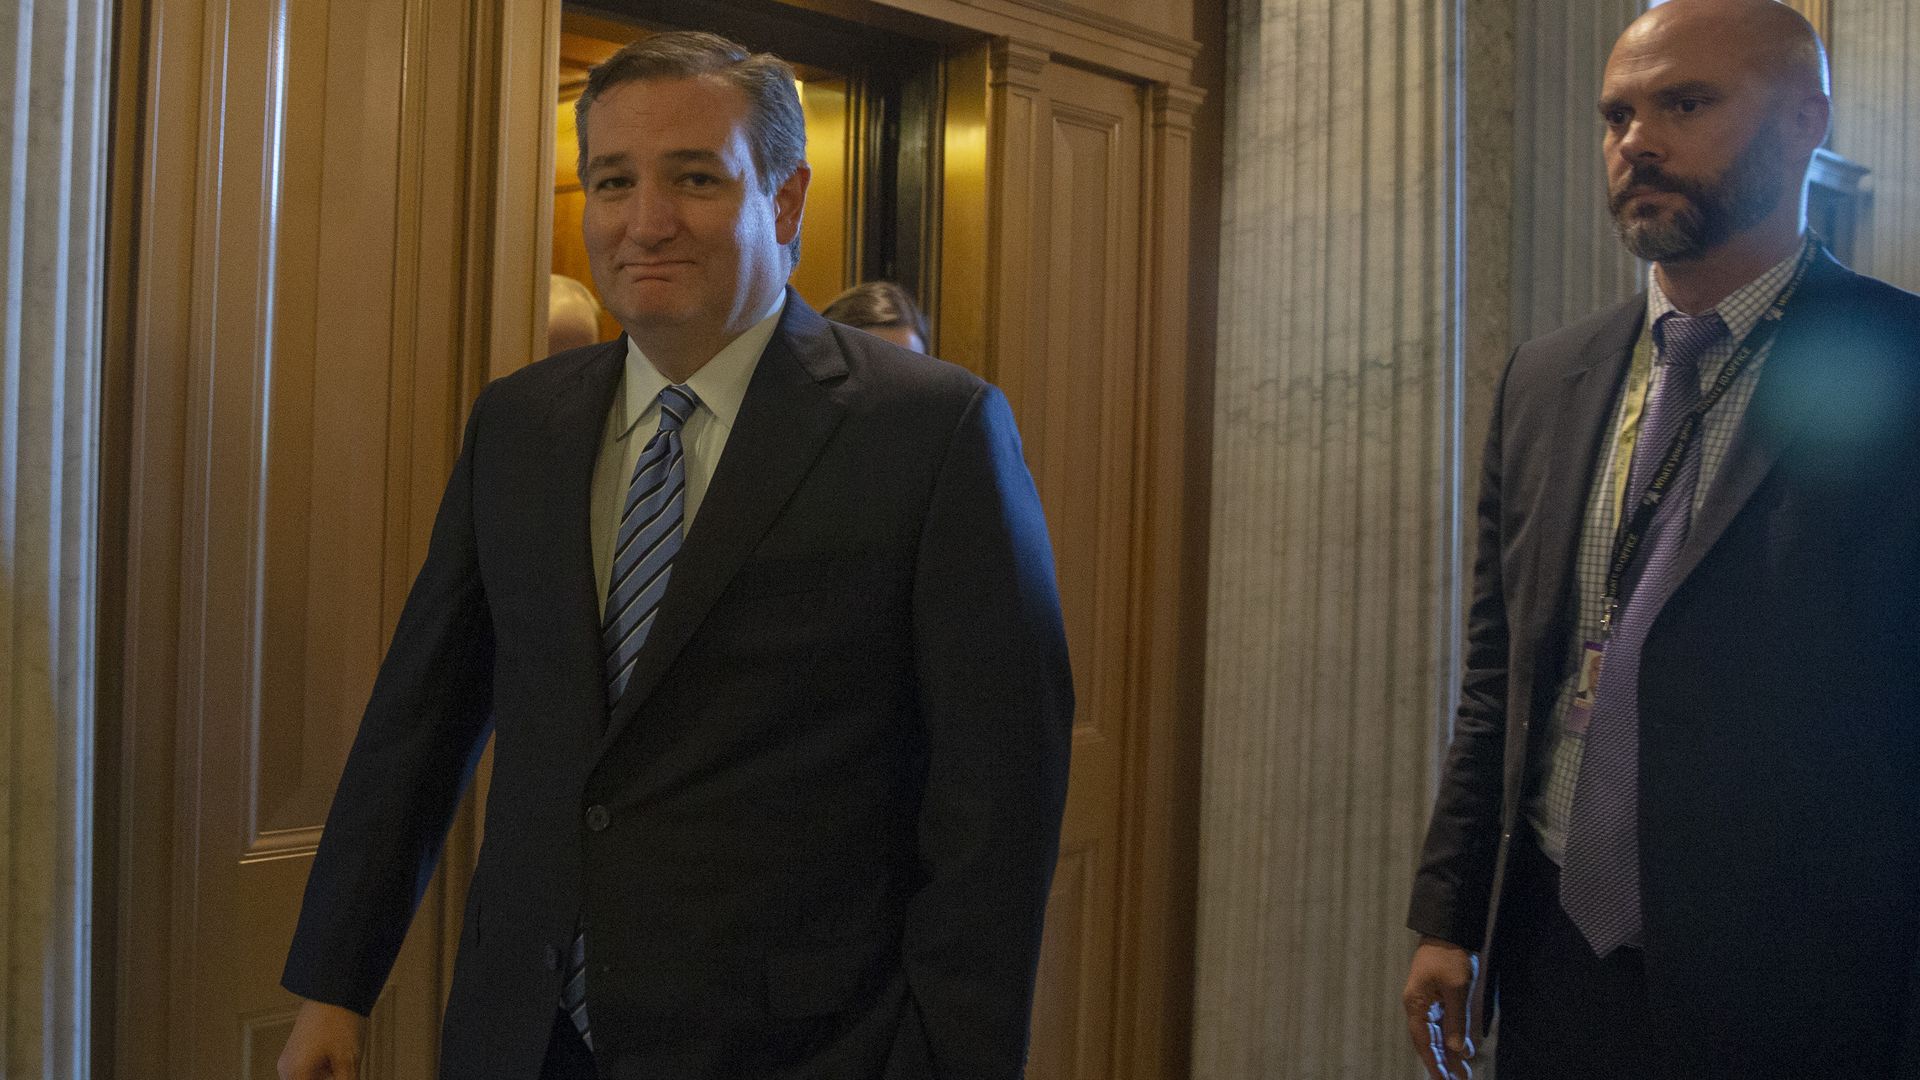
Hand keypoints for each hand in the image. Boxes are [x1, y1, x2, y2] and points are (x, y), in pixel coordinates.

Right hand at [278, 999, 367, 1079]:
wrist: (335, 988)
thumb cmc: (340, 1021)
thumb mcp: (347, 1062)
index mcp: (295, 1074)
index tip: (341, 1077)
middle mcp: (286, 1069)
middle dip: (329, 1079)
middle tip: (345, 1071)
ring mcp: (290, 1059)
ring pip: (309, 1079)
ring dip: (327, 1077)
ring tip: (343, 1062)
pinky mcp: (297, 1051)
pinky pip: (309, 1071)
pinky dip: (324, 1072)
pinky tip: (340, 1061)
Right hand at [1402, 936, 1476, 1079]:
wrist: (1448, 929)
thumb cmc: (1449, 956)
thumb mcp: (1456, 990)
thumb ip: (1456, 1022)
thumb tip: (1456, 1050)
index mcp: (1416, 1004)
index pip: (1424, 1041)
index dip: (1434, 1063)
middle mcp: (1417, 1006)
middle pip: (1428, 1041)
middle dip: (1441, 1063)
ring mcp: (1425, 1002)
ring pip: (1435, 1034)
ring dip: (1447, 1053)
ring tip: (1461, 1072)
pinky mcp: (1435, 997)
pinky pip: (1441, 1024)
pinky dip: (1449, 1038)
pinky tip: (1460, 1050)